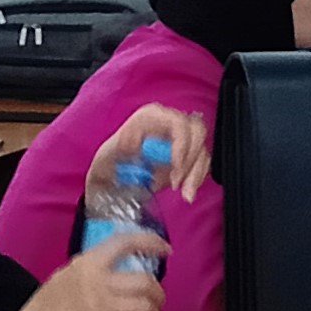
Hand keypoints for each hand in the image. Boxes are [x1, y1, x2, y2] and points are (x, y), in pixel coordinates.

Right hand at [1, 232, 169, 310]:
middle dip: (158, 296)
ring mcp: (101, 306)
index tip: (166, 250)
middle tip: (156, 307)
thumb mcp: (60, 282)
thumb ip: (86, 277)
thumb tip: (111, 280)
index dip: (150, 242)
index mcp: (85, 264)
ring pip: (146, 307)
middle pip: (145, 281)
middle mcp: (96, 280)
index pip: (123, 242)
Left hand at [85, 105, 212, 209]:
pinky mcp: (186, 154)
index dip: (181, 144)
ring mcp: (179, 138)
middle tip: (176, 182)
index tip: (176, 166)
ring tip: (183, 194)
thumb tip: (133, 144)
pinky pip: (202, 163)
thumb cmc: (109, 163)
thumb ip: (122, 147)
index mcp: (150, 116)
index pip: (178, 122)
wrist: (111, 177)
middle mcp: (168, 122)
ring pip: (201, 149)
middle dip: (190, 160)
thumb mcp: (109, 154)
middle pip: (196, 132)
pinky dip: (197, 179)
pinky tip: (187, 193)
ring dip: (195, 174)